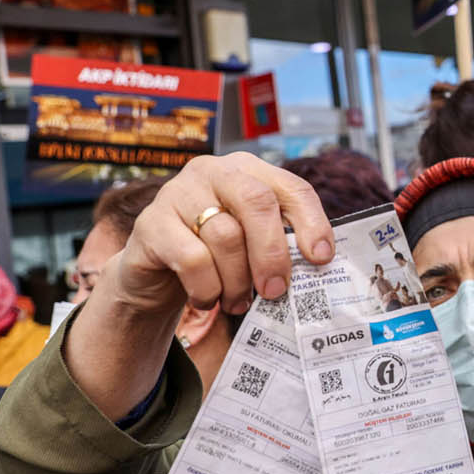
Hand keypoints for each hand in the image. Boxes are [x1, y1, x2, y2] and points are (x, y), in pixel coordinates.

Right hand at [111, 153, 334, 315]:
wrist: (154, 273)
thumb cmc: (213, 256)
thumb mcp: (249, 243)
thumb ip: (279, 244)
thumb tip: (317, 268)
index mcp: (248, 171)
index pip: (292, 187)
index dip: (312, 222)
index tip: (321, 258)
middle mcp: (213, 172)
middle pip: (257, 202)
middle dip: (272, 252)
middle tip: (276, 290)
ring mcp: (178, 192)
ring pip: (226, 236)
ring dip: (237, 281)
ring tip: (237, 302)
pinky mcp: (151, 223)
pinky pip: (192, 259)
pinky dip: (206, 288)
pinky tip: (206, 299)